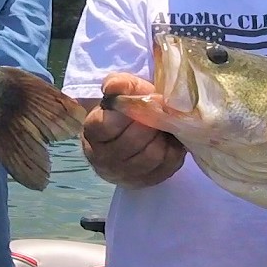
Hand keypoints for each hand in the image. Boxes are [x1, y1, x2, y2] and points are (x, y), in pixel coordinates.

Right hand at [81, 73, 185, 188]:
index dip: (128, 111)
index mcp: (92, 133)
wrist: (131, 131)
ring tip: (163, 126)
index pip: (107, 124)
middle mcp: (103, 158)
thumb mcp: (123, 91)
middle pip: (133, 141)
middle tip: (159, 112)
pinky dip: (173, 151)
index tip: (142, 101)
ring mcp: (123, 174)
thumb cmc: (126, 110)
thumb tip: (112, 87)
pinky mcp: (144, 182)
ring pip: (151, 156)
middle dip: (151, 123)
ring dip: (162, 137)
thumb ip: (118, 84)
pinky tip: (169, 140)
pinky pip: (166, 167)